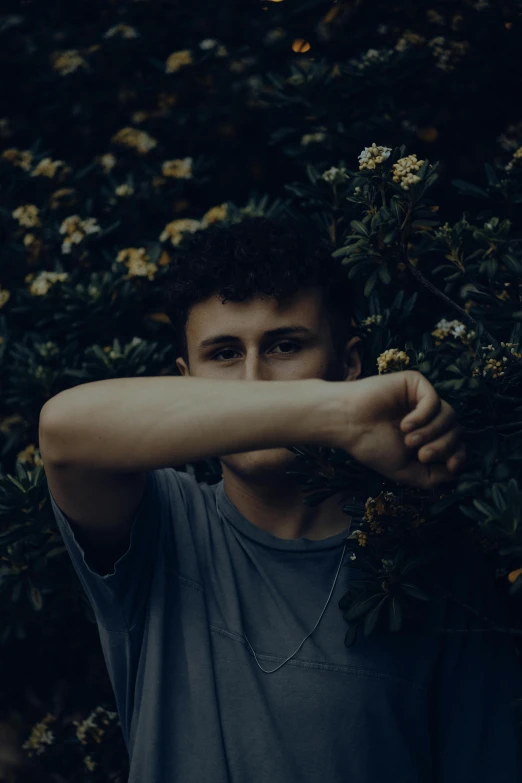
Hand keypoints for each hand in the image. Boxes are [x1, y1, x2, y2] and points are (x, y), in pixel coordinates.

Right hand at [328, 370, 466, 489]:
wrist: (347, 424)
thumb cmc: (372, 447)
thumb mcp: (406, 471)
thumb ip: (433, 477)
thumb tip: (458, 473)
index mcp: (427, 436)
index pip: (457, 444)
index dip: (460, 456)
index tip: (450, 466)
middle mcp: (428, 417)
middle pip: (456, 431)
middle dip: (443, 446)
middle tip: (420, 454)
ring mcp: (422, 399)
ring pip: (449, 416)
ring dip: (432, 432)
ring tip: (408, 440)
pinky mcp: (415, 383)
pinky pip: (434, 400)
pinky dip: (424, 416)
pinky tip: (405, 424)